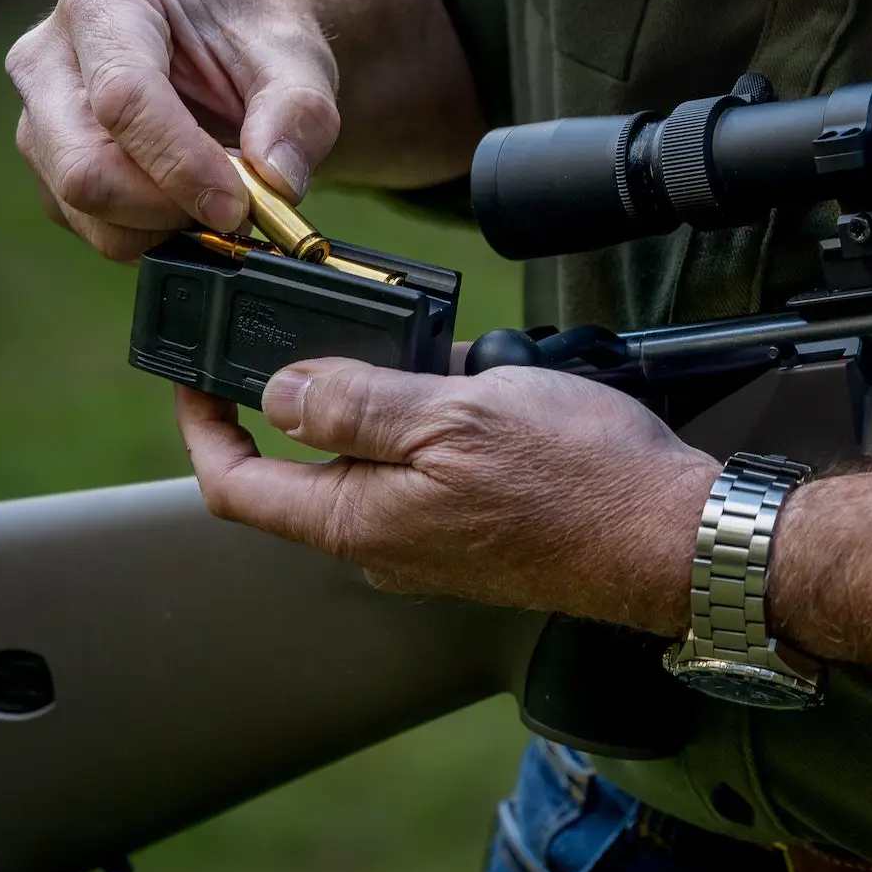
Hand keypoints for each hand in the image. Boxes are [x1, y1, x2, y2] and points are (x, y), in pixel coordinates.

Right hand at [6, 0, 338, 258]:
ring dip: (160, 226)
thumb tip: (279, 182)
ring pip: (80, 208)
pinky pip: (89, 225)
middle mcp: (49, 57)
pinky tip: (191, 203)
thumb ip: (299, 113)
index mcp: (105, 1)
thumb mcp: (298, 57)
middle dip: (166, 207)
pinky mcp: (48, 166)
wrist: (231, 36)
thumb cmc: (255, 36)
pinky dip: (149, 233)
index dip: (183, 164)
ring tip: (219, 197)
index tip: (240, 204)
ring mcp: (38, 117)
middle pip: (83, 167)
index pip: (123, 98)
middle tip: (235, 209)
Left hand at [175, 353, 720, 634]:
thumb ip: (357, 403)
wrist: (674, 531)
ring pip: (379, 457)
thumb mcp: (454, 413)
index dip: (204, 427)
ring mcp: (432, 541)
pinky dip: (444, 418)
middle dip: (326, 390)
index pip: (238, 486)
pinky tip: (492, 384)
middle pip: (310, 464)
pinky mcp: (477, 529)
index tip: (198, 373)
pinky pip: (431, 466)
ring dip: (397, 396)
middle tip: (358, 328)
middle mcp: (385, 543)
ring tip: (452, 355)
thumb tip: (280, 391)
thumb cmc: (579, 478)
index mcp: (359, 522)